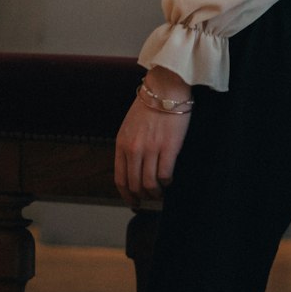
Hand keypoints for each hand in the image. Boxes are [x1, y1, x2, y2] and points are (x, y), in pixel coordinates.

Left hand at [114, 69, 193, 206]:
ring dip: (156, 193)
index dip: (126, 195)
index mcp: (122, 144)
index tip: (133, 202)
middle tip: (149, 199)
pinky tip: (170, 179)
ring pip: (150, 184)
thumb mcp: (129, 127)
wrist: (165, 89)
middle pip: (135, 185)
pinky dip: (167, 182)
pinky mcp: (168, 148)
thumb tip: (133, 170)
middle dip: (142, 197)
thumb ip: (128, 147)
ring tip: (161, 192)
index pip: (120, 179)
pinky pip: (165, 175)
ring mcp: (150, 149)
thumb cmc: (149, 106)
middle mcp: (133, 149)